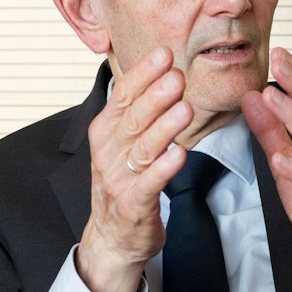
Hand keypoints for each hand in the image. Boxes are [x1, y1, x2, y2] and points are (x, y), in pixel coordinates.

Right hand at [78, 48, 190, 291]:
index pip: (123, 95)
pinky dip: (164, 168)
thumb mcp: (123, 143)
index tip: (165, 53)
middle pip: (134, 118)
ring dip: (165, 128)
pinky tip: (180, 154)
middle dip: (156, 95)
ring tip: (185, 110)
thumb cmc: (125, 182)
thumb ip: (138, 111)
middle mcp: (108, 151)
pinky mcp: (133, 204)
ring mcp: (118, 178)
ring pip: (143, 148)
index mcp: (106, 130)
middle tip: (177, 76)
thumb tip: (162, 70)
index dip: (143, 74)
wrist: (112, 237)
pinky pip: (149, 183)